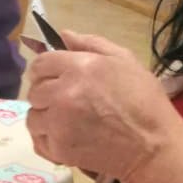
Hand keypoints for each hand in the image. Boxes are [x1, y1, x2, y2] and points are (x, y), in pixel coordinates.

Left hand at [25, 30, 182, 182]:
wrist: (150, 144)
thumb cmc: (143, 99)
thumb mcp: (124, 60)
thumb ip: (91, 44)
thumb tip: (62, 35)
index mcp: (80, 68)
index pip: (40, 64)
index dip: (43, 70)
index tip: (51, 76)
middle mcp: (63, 94)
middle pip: (34, 91)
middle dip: (46, 94)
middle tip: (66, 101)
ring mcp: (57, 123)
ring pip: (32, 117)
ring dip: (45, 118)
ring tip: (67, 120)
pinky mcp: (57, 148)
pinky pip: (37, 140)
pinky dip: (48, 139)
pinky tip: (67, 136)